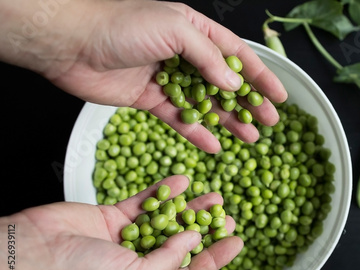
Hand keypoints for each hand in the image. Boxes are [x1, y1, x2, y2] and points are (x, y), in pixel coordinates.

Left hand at [0, 0, 286, 152]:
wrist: (71, 43)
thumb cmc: (122, 26)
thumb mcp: (174, 30)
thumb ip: (208, 57)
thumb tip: (233, 82)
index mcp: (195, 30)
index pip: (236, 55)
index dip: (261, 76)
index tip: (280, 96)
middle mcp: (185, 55)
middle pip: (225, 82)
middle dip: (249, 102)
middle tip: (269, 122)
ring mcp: (169, 79)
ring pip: (206, 104)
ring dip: (228, 120)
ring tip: (250, 138)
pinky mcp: (151, 100)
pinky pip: (179, 119)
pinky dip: (197, 132)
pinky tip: (214, 145)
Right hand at [0, 175, 242, 269]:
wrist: (33, 251)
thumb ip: (167, 260)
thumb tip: (191, 240)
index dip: (215, 258)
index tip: (237, 242)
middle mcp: (137, 265)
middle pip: (180, 246)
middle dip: (205, 231)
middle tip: (227, 216)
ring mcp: (125, 240)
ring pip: (165, 222)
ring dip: (188, 210)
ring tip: (212, 198)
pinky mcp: (112, 217)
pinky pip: (144, 203)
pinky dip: (162, 193)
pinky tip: (181, 183)